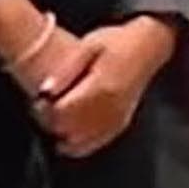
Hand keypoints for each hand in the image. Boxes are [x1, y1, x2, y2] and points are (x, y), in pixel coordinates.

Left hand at [37, 18, 175, 159]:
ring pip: (79, 141)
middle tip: (45, 108)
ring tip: (58, 116)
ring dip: (62, 133)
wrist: (148, 47)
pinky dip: (77, 144)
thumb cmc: (117, 43)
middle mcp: (109, 108)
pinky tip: (68, 136)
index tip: (39, 100)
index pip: (60, 112)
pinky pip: (94, 144)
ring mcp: (116, 119)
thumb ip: (67, 69)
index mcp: (100, 87)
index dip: (43, 109)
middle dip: (50, 122)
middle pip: (67, 128)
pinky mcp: (120, 125)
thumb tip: (44, 91)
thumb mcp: (89, 46)